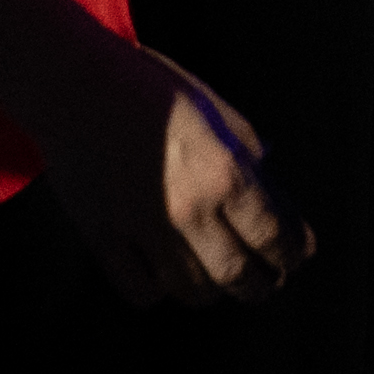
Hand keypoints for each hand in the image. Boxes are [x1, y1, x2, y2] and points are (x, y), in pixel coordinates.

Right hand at [45, 48, 301, 311]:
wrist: (76, 83)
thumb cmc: (149, 89)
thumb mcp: (217, 113)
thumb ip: (248, 158)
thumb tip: (272, 198)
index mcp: (224, 173)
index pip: (274, 236)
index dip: (293, 252)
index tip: (297, 255)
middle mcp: (189, 209)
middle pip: (238, 276)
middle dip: (261, 284)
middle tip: (267, 280)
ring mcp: (143, 229)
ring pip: (192, 290)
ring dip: (213, 290)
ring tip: (219, 279)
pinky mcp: (103, 238)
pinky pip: (140, 290)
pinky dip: (159, 290)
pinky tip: (164, 275)